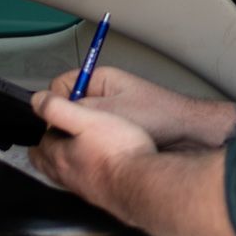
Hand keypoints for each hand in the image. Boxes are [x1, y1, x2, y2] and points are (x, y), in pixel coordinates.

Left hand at [30, 91, 155, 213]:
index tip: (60, 114)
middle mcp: (65, 175)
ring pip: (61, 173)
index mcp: (58, 155)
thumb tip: (37, 101)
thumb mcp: (87, 119)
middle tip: (57, 132)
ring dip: (63, 160)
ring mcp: (81, 187)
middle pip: (45, 161)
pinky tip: (95, 165)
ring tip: (74, 147)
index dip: (49, 124)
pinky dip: (81, 171)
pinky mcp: (97, 194)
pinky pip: (81, 182)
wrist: (140, 184)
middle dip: (48, 146)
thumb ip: (58, 109)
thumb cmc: (116, 151)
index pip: (41, 139)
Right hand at [49, 65, 235, 150]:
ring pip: (82, 127)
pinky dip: (96, 147)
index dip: (55, 107)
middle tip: (76, 140)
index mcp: (100, 79)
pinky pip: (96, 138)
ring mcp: (111, 112)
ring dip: (84, 138)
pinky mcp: (119, 131)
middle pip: (69, 110)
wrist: (190, 136)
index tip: (57, 124)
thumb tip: (45, 108)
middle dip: (69, 126)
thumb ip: (75, 109)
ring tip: (94, 148)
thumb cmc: (159, 116)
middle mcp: (104, 94)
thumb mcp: (109, 111)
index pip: (60, 88)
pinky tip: (103, 155)